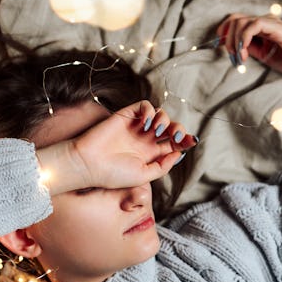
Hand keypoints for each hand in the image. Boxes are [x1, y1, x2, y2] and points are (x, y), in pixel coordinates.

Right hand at [37, 101, 196, 194]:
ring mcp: (136, 127)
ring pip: (160, 115)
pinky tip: (146, 123)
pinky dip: (150, 111)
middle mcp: (144, 139)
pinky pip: (144, 106)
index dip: (184, 141)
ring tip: (157, 130)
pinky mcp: (126, 115)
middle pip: (169, 128)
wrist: (89, 163)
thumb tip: (178, 154)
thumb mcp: (143, 176)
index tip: (192, 141)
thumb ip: (162, 166)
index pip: (173, 144)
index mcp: (150, 154)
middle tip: (176, 136)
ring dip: (165, 120)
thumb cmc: (113, 174)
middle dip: (178, 129)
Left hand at [216, 14, 281, 115]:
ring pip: (242, 22)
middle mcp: (265, 21)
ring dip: (234, 41)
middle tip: (232, 56)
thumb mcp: (261, 55)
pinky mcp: (277, 28)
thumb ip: (247, 48)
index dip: (223, 30)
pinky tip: (245, 53)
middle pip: (235, 18)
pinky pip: (254, 26)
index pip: (235, 20)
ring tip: (239, 57)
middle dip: (226, 38)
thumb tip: (230, 47)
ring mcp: (271, 23)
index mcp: (261, 26)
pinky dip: (244, 39)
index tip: (218, 46)